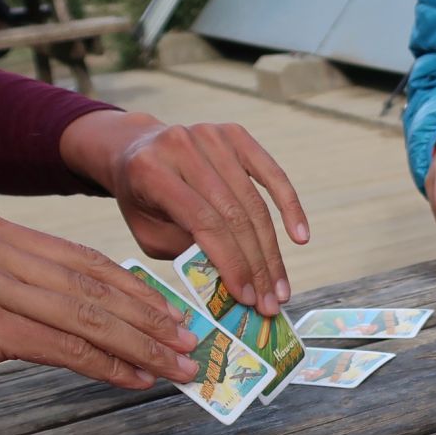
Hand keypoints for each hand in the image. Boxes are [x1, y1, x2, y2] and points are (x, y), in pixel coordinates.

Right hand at [0, 210, 199, 434]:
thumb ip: (20, 290)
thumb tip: (90, 316)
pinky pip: (62, 347)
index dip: (137, 292)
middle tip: (191, 345)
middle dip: (151, 319)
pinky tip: (136, 380)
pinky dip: (106, 366)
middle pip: (93, 286)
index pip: (83, 260)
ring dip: (140, 347)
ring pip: (86, 317)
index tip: (173, 317)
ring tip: (177, 368)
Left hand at [59, 110, 308, 318]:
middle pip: (233, 214)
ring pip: (254, 202)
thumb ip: (187, 252)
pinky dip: (289, 206)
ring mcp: (211, 135)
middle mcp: (181, 145)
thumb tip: (238, 279)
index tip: (247, 298)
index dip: (230, 262)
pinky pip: (271, 172)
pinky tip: (300, 236)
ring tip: (280, 286)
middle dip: (256, 264)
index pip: (203, 222)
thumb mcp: (150, 233)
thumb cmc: (143, 201)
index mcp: (151, 170)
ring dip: (272, 251)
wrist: (136, 149)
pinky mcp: (234, 133)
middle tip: (270, 301)